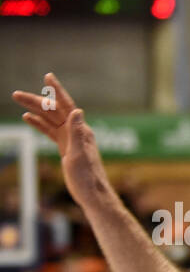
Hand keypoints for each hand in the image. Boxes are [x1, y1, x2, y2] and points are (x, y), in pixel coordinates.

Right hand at [12, 73, 110, 205]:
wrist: (92, 195)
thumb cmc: (87, 178)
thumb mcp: (79, 154)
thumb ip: (77, 132)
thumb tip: (77, 110)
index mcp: (81, 131)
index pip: (67, 106)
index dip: (57, 91)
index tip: (48, 76)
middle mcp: (77, 132)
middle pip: (54, 111)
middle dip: (36, 101)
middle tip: (15, 94)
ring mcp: (71, 139)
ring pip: (50, 119)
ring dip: (35, 110)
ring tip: (17, 100)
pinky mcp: (66, 148)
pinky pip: (51, 131)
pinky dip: (39, 124)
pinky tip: (28, 118)